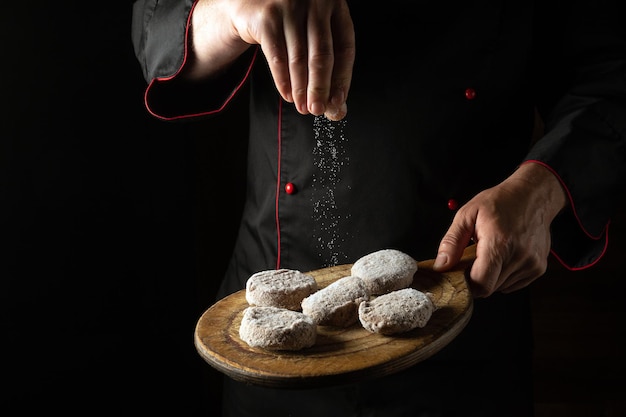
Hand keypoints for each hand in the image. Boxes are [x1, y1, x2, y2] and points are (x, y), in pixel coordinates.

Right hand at [189, 0, 354, 119]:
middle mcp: (315, 2)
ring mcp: (290, 7)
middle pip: (322, 54)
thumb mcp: (314, 40)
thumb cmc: (290, 25)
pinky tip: (287, 95)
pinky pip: (277, 56)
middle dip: (320, 88)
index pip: (344, 48)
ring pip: (299, 57)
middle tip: (317, 110)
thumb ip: (328, 71)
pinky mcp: (268, 17)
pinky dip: (283, 80)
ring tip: (302, 107)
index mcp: (335, 6)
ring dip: (301, 88)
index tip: (337, 102)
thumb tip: (338, 110)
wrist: (252, 7)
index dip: (342, 79)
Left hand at [432, 162, 567, 296]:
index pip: (482, 284)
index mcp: (499, 243)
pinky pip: (513, 284)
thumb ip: (452, 241)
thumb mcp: (467, 214)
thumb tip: (441, 265)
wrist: (533, 196)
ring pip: (501, 288)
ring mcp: (531, 264)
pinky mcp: (539, 268)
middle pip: (490, 288)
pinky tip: (503, 257)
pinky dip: (504, 276)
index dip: (467, 284)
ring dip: (491, 277)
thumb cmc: (500, 202)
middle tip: (473, 258)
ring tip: (491, 253)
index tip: (460, 274)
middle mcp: (519, 256)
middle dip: (477, 278)